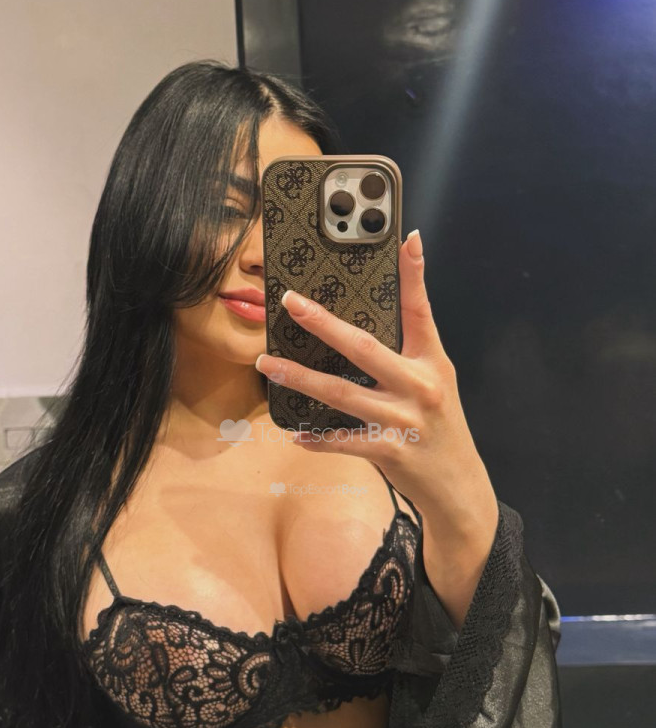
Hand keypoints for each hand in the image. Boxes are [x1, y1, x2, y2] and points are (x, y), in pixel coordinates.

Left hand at [255, 229, 499, 623]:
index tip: (408, 239)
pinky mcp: (391, 452)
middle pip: (365, 347)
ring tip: (267, 364)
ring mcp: (405, 420)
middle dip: (323, 323)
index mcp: (432, 363)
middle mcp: (420, 386)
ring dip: (300, 378)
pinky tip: (295, 431)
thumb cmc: (440, 432)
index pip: (421, 312)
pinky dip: (317, 437)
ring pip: (342, 393)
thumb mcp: (435, 385)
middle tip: (290, 303)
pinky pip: (344, 441)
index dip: (415, 275)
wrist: (458, 488)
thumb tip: (359, 332)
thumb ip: (407, 357)